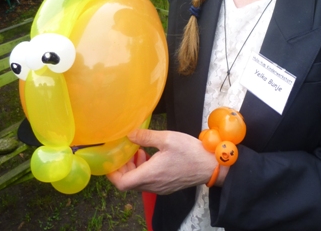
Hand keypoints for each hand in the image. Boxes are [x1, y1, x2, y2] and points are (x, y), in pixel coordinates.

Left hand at [107, 129, 227, 194]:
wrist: (210, 164)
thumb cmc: (189, 151)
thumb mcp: (166, 138)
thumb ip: (145, 137)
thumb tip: (129, 134)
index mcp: (150, 175)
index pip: (122, 183)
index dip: (112, 174)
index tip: (110, 160)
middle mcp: (152, 185)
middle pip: (128, 183)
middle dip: (123, 167)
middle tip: (124, 151)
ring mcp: (160, 187)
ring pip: (138, 182)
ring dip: (133, 168)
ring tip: (138, 150)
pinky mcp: (166, 186)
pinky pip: (148, 181)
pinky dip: (143, 170)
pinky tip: (150, 155)